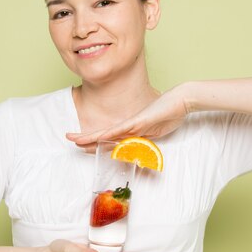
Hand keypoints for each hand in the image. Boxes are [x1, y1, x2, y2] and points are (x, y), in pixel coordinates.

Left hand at [66, 87, 188, 148]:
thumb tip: (139, 150)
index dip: (95, 142)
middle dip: (86, 139)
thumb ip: (146, 141)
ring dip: (91, 138)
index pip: (109, 139)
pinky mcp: (140, 121)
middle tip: (70, 139)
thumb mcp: (156, 134)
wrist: (181, 101)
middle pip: (103, 136)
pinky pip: (122, 130)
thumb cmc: (170, 114)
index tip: (83, 146)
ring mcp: (134, 124)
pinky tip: (98, 137)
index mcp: (132, 130)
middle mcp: (129, 127)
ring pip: (108, 134)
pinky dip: (110, 134)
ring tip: (75, 139)